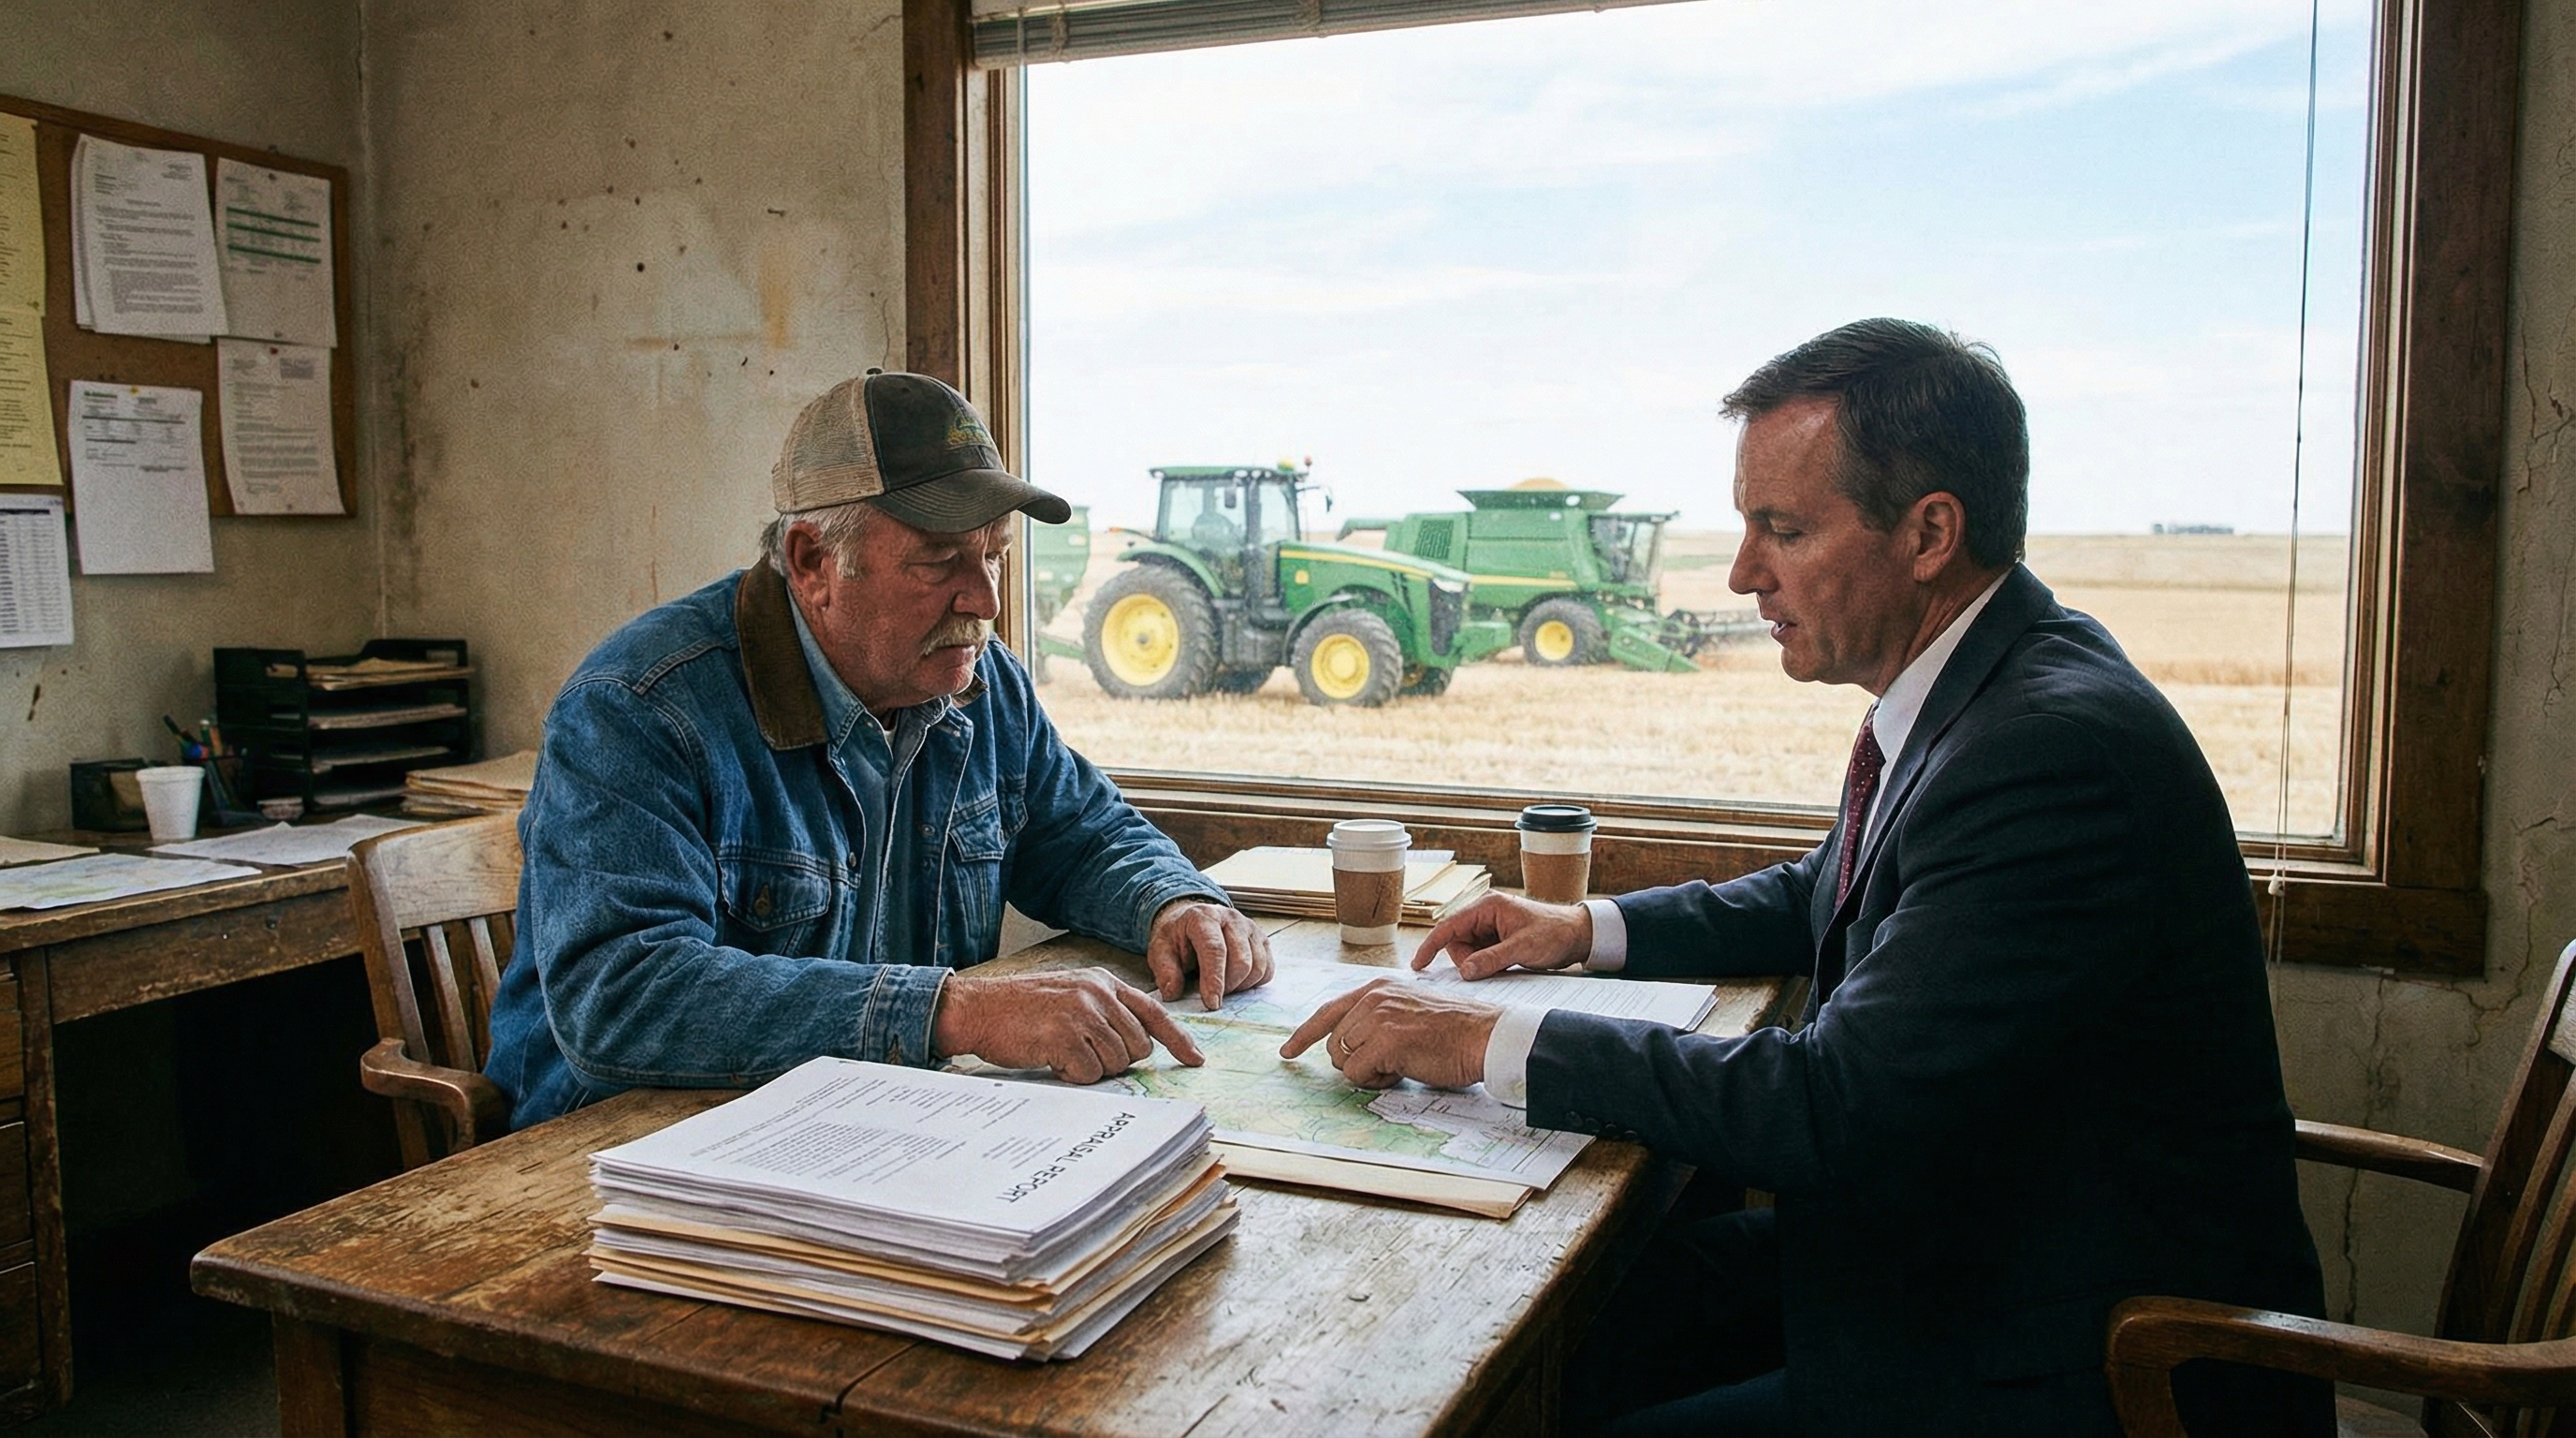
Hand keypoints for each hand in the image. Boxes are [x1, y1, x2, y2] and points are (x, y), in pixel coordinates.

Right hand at [930, 968, 1203, 1082]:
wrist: (978, 1008)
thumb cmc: (1021, 1008)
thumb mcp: (1070, 994)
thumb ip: (1104, 1010)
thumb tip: (1138, 1044)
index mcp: (1103, 982)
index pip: (1155, 1013)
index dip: (1179, 1039)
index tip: (1196, 1059)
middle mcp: (1098, 994)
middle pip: (1138, 1046)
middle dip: (1116, 1060)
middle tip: (1082, 1053)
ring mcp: (1082, 1013)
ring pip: (1116, 1062)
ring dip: (1090, 1068)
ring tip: (1061, 1051)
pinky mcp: (1065, 1036)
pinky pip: (1089, 1073)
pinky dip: (1072, 1075)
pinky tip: (1052, 1059)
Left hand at [1147, 898, 1273, 1009]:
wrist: (1192, 922)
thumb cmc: (1177, 938)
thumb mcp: (1160, 951)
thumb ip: (1165, 971)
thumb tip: (1173, 993)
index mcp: (1204, 917)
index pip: (1215, 950)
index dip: (1214, 980)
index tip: (1211, 1004)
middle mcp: (1231, 918)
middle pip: (1241, 960)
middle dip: (1228, 986)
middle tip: (1212, 995)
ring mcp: (1250, 928)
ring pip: (1258, 966)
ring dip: (1241, 986)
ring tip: (1223, 987)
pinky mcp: (1262, 940)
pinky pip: (1268, 969)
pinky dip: (1254, 983)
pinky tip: (1237, 983)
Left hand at [1279, 978, 1498, 1089]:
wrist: (1483, 1035)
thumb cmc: (1452, 1030)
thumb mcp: (1406, 1011)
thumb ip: (1376, 1019)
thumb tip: (1346, 1045)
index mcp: (1376, 989)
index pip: (1327, 1011)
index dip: (1304, 1034)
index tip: (1288, 1051)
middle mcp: (1373, 998)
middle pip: (1332, 1043)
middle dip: (1353, 1062)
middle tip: (1388, 1064)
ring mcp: (1378, 1017)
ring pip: (1342, 1060)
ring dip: (1366, 1072)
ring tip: (1398, 1064)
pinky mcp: (1387, 1040)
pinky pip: (1357, 1073)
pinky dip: (1375, 1081)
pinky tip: (1400, 1072)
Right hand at [1410, 892, 1593, 980]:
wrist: (1579, 936)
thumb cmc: (1554, 932)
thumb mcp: (1523, 947)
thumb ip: (1492, 959)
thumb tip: (1465, 972)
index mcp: (1487, 906)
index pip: (1448, 926)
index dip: (1430, 945)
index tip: (1418, 964)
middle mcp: (1485, 915)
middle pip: (1456, 942)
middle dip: (1466, 960)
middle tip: (1490, 969)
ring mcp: (1491, 928)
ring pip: (1468, 952)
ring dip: (1478, 964)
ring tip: (1505, 964)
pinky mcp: (1497, 940)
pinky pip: (1480, 956)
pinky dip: (1486, 965)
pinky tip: (1504, 966)